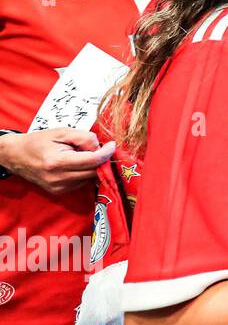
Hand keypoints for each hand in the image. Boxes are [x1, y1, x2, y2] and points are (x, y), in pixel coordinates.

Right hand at [0, 128, 114, 194]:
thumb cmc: (40, 141)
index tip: (112, 145)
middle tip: (101, 148)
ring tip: (84, 155)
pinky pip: (83, 183)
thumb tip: (101, 147)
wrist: (17, 156)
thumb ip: (84, 138)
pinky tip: (78, 164)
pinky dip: (86, 173)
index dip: (106, 153)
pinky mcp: (60, 192)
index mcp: (57, 162)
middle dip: (102, 160)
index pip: (92, 160)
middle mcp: (59, 179)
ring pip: (91, 179)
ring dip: (94, 167)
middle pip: (94, 171)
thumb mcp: (62, 132)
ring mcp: (59, 188)